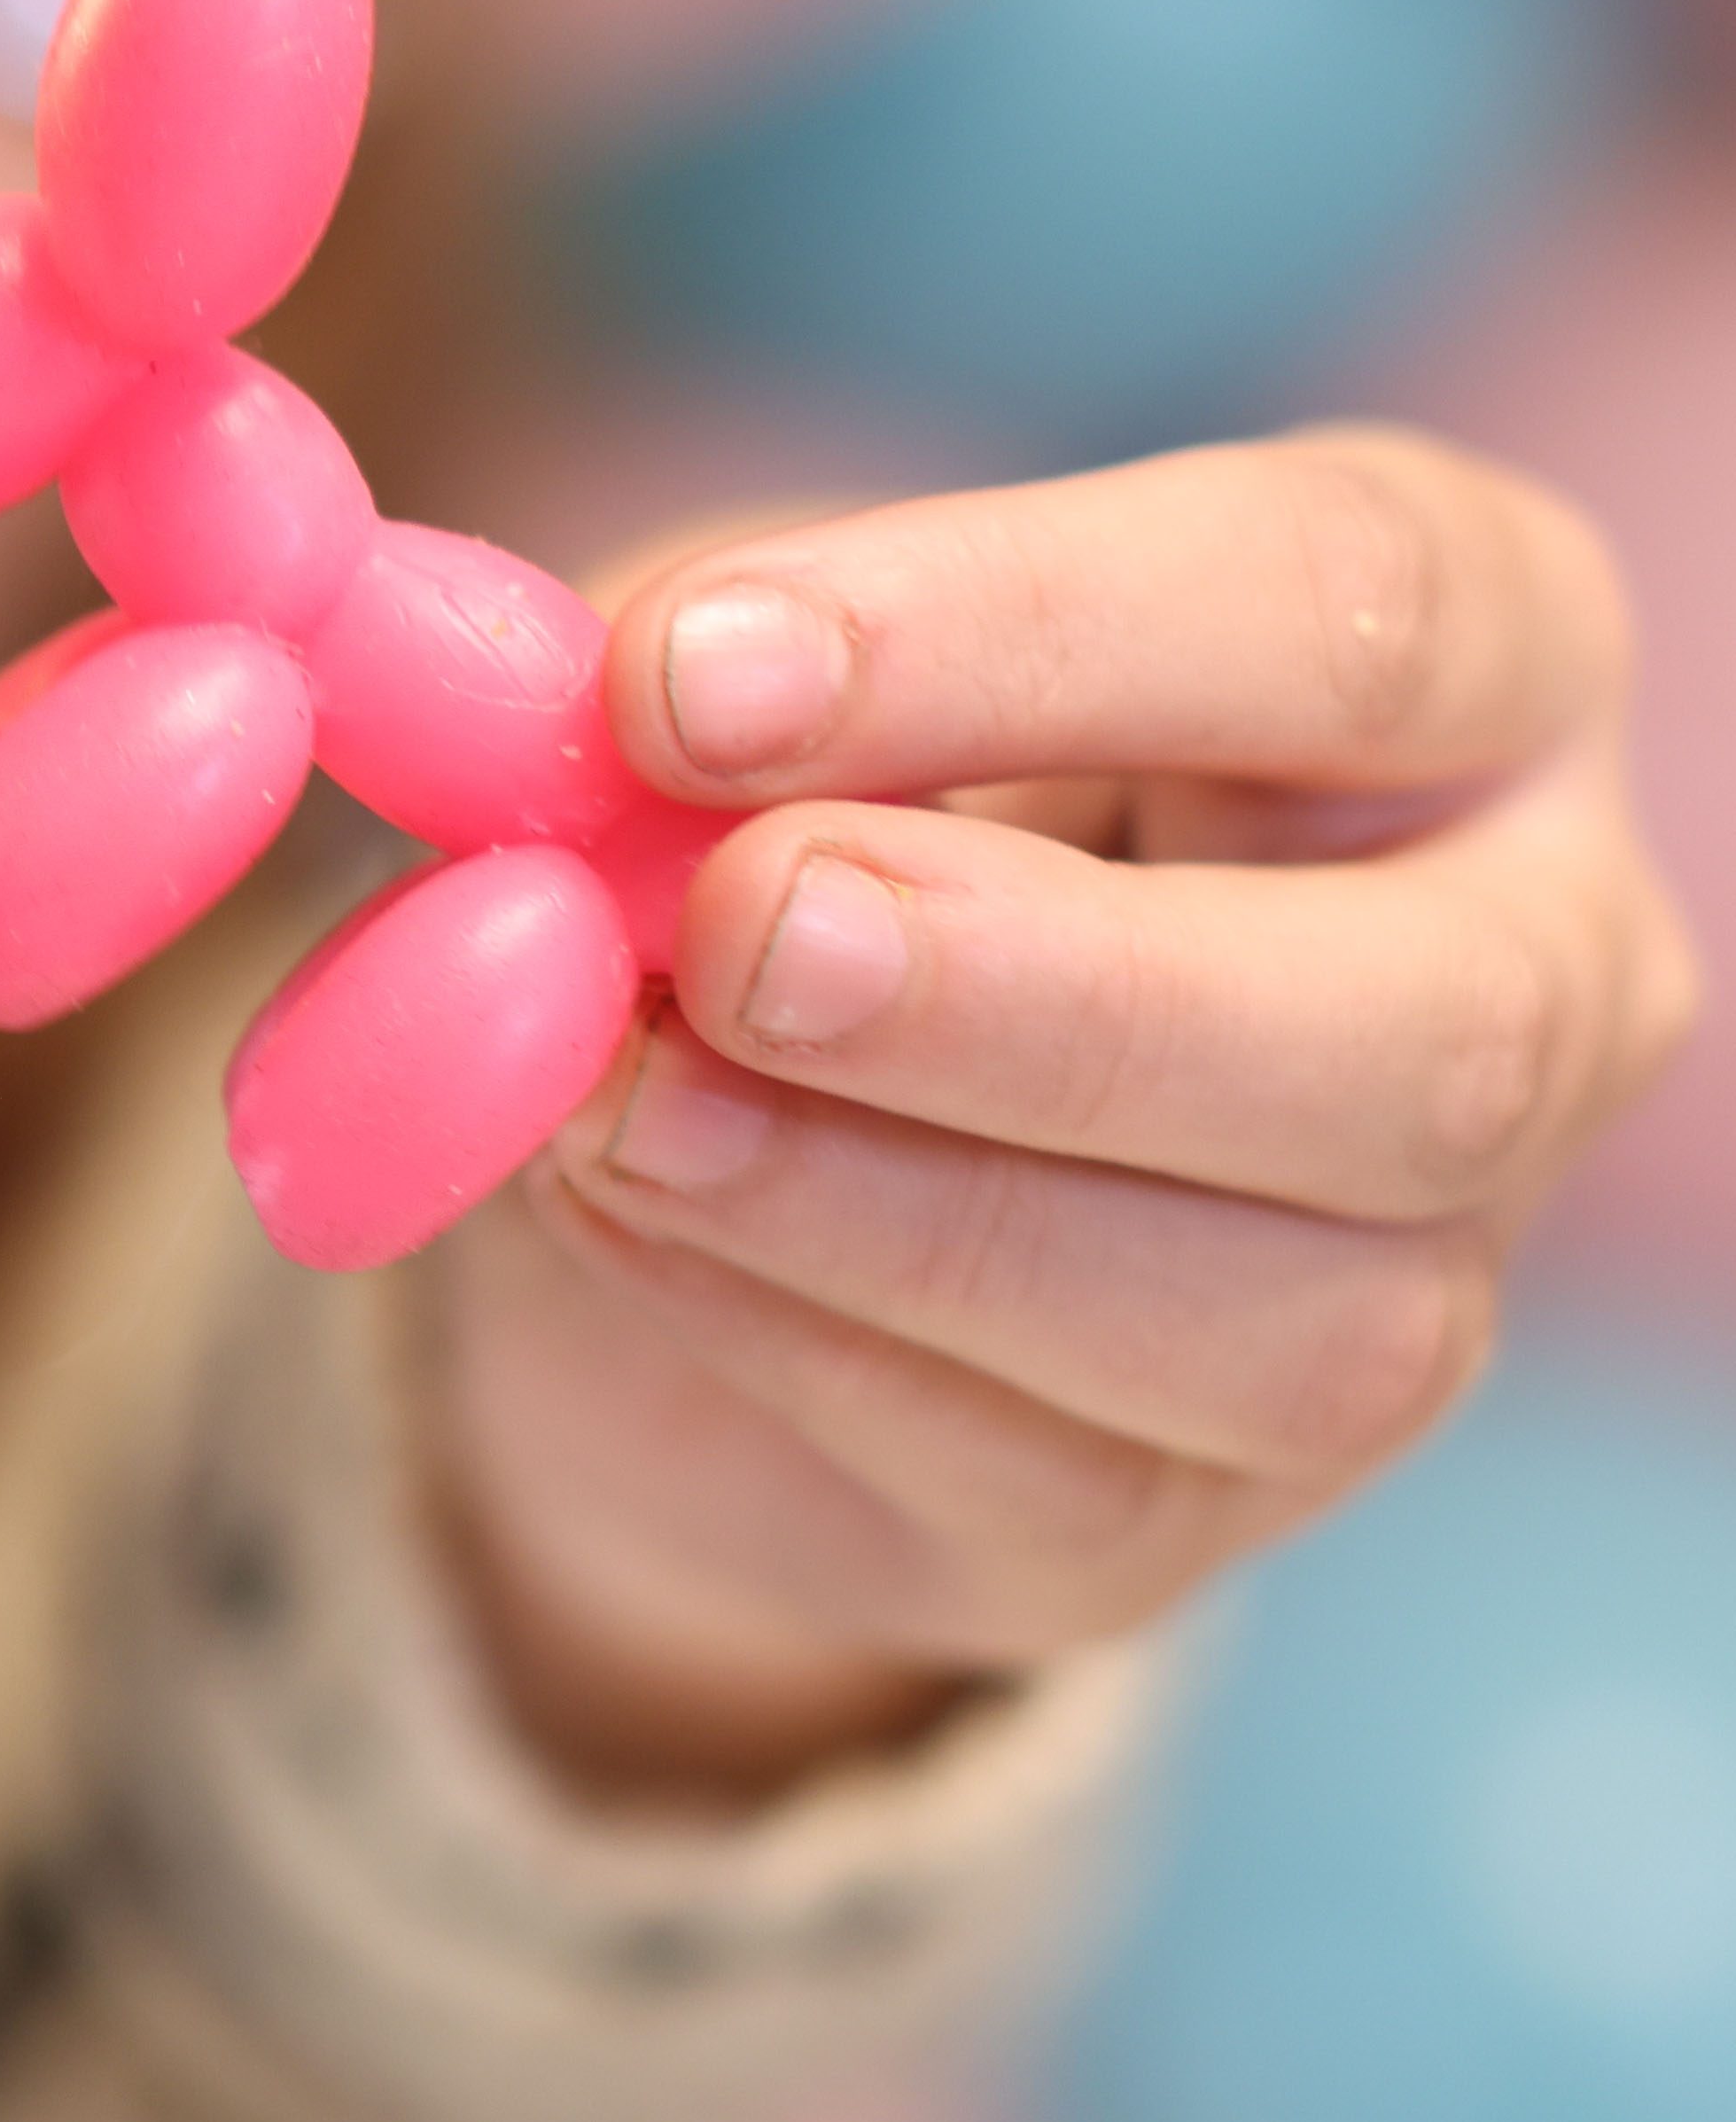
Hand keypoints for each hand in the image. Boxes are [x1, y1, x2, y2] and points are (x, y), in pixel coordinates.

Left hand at [419, 430, 1696, 1803]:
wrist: (668, 1128)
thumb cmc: (773, 793)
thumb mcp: (718, 673)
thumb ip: (680, 681)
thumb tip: (590, 717)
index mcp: (1466, 662)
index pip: (1350, 607)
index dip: (1015, 631)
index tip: (688, 673)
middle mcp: (1530, 972)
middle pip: (1432, 1027)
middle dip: (1045, 987)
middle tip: (737, 931)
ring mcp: (1409, 1283)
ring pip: (1286, 1317)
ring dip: (895, 1201)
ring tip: (619, 1096)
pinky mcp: (1192, 1514)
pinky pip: (1051, 1471)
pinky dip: (787, 1330)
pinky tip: (611, 1207)